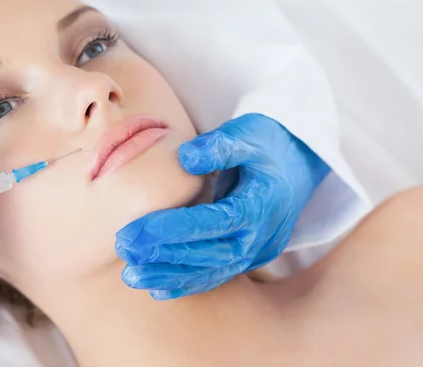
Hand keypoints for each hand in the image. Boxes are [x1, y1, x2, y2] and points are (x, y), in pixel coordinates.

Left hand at [115, 113, 328, 299]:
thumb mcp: (246, 133)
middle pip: (210, 254)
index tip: (134, 231)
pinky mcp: (252, 258)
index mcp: (261, 204)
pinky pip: (218, 275)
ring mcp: (259, 251)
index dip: (172, 229)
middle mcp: (262, 235)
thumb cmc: (266, 143)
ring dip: (171, 276)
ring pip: (212, 272)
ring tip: (131, 276)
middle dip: (164, 255)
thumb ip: (219, 145)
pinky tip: (157, 288)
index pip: (213, 222)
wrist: (298, 161)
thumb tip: (185, 157)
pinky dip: (188, 283)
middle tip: (124, 250)